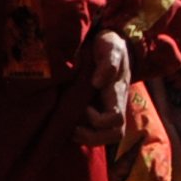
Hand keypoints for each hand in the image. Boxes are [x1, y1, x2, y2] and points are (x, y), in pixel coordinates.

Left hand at [71, 30, 130, 147]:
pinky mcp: (94, 109)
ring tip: (67, 130)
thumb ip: (108, 62)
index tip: (84, 107)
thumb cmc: (108, 45)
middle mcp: (113, 105)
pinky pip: (92, 130)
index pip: (116, 119)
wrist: (107, 41)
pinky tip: (63, 125)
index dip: (100, 120)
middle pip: (114, 135)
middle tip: (72, 128)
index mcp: (117, 93)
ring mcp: (105, 108)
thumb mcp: (110, 46)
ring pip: (104, 137)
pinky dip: (79, 134)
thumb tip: (97, 82)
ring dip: (85, 138)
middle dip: (93, 137)